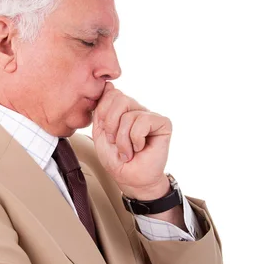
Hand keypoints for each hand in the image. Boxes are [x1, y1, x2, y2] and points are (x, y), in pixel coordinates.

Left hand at [92, 82, 172, 198]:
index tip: (106, 134)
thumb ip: (101, 110)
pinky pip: (143, 121)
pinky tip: (140, 148)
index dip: (103, 113)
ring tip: (127, 151)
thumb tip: (109, 85)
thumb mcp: (100, 134)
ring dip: (123, 139)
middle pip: (119, 98)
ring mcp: (149, 115)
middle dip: (111, 124)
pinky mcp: (163, 123)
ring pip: (129, 115)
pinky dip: (136, 139)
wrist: (130, 179)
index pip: (110, 94)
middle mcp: (136, 109)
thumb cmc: (116, 160)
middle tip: (114, 142)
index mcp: (121, 110)